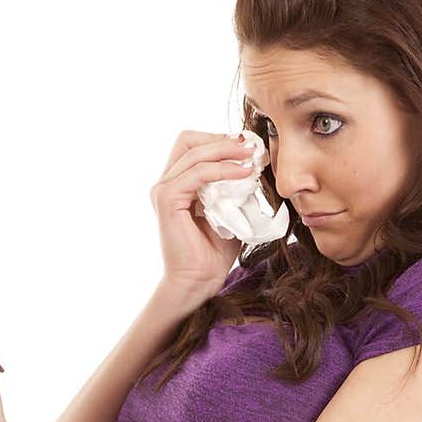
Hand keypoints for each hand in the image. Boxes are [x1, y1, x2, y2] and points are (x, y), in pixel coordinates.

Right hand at [149, 130, 256, 304]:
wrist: (200, 281)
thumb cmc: (214, 252)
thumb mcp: (231, 211)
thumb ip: (236, 188)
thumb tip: (257, 165)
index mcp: (178, 184)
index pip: (194, 146)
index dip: (220, 141)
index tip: (250, 147)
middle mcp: (166, 183)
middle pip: (189, 140)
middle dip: (222, 140)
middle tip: (252, 146)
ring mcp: (164, 190)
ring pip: (194, 152)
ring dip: (226, 151)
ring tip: (252, 157)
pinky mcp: (167, 199)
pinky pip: (196, 173)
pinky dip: (222, 169)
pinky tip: (243, 173)